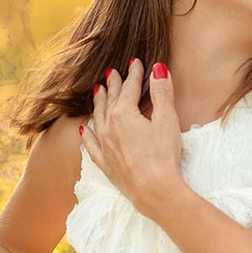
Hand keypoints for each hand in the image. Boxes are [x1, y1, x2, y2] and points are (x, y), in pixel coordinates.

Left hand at [80, 59, 185, 218]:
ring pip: (98, 118)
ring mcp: (104, 145)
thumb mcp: (167, 120)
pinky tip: (85, 130)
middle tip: (112, 73)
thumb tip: (157, 68)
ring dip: (99, 103)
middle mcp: (109, 126)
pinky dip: (88, 135)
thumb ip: (161, 92)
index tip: (136, 63)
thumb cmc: (162, 155)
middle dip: (113, 85)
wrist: (153, 190)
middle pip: (111, 100)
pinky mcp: (105, 163)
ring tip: (98, 92)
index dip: (134, 74)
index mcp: (124, 113)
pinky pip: (91, 145)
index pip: (129, 88)